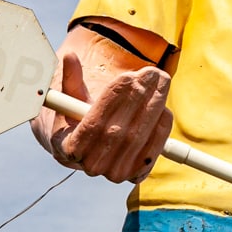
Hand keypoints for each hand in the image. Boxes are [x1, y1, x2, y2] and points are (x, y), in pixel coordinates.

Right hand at [47, 51, 172, 183]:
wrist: (84, 151)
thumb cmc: (75, 120)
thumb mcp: (68, 101)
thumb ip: (69, 80)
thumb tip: (68, 56)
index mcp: (67, 148)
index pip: (93, 123)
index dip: (112, 98)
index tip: (127, 76)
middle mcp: (90, 165)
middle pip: (119, 130)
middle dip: (139, 97)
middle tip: (152, 73)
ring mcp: (113, 173)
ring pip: (138, 138)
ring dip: (154, 107)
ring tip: (161, 82)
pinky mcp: (135, 174)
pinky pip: (153, 150)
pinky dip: (161, 128)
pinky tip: (164, 108)